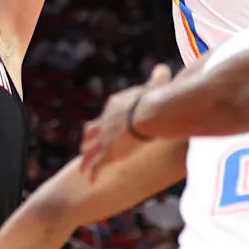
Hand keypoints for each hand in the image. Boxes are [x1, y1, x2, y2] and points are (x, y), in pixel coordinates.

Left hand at [80, 64, 171, 181]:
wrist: (147, 114)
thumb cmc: (154, 98)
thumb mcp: (156, 83)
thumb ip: (159, 76)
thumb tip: (165, 68)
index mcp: (114, 105)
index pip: (107, 112)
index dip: (107, 120)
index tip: (109, 124)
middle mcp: (105, 121)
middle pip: (91, 130)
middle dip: (89, 138)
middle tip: (86, 144)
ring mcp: (105, 139)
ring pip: (90, 150)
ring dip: (86, 159)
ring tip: (83, 167)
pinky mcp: (109, 154)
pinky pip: (97, 166)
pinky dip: (93, 173)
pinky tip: (91, 181)